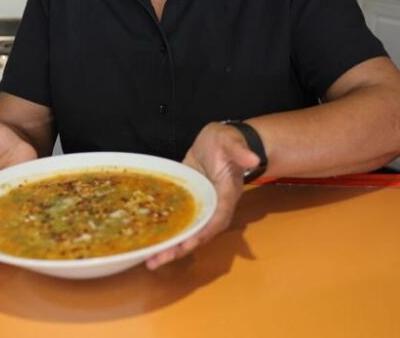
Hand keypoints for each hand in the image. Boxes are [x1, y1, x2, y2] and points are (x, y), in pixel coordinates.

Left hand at [145, 122, 260, 269]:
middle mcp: (213, 206)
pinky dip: (164, 230)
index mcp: (226, 195)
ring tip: (149, 259)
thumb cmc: (228, 141)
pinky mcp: (187, 201)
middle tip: (156, 261)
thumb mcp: (232, 142)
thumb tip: (252, 159)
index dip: (204, 232)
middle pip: (199, 233)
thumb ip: (241, 152)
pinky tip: (147, 239)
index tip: (188, 244)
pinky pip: (176, 219)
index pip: (217, 218)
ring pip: (186, 230)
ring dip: (170, 246)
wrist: (219, 139)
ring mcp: (199, 206)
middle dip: (179, 248)